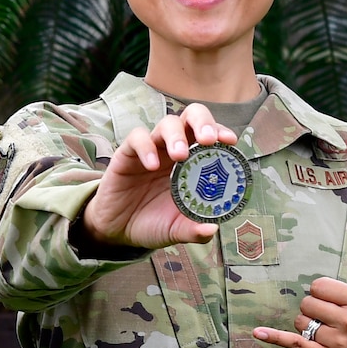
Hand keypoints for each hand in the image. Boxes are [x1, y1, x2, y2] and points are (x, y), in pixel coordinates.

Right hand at [79, 103, 237, 248]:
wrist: (116, 230)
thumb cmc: (152, 223)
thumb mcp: (176, 230)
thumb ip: (193, 231)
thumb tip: (212, 229)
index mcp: (193, 163)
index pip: (211, 136)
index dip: (221, 132)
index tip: (230, 142)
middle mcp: (174, 150)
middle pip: (192, 117)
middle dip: (203, 122)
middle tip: (208, 140)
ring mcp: (152, 149)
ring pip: (167, 123)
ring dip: (176, 135)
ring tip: (180, 155)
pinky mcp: (127, 154)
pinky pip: (137, 138)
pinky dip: (146, 147)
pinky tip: (152, 166)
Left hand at [254, 228, 346, 347]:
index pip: (320, 286)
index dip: (324, 291)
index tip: (336, 299)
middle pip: (308, 303)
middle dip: (315, 307)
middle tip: (332, 315)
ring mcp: (335, 342)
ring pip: (301, 321)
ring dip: (308, 323)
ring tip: (327, 329)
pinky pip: (294, 343)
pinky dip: (275, 337)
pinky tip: (258, 332)